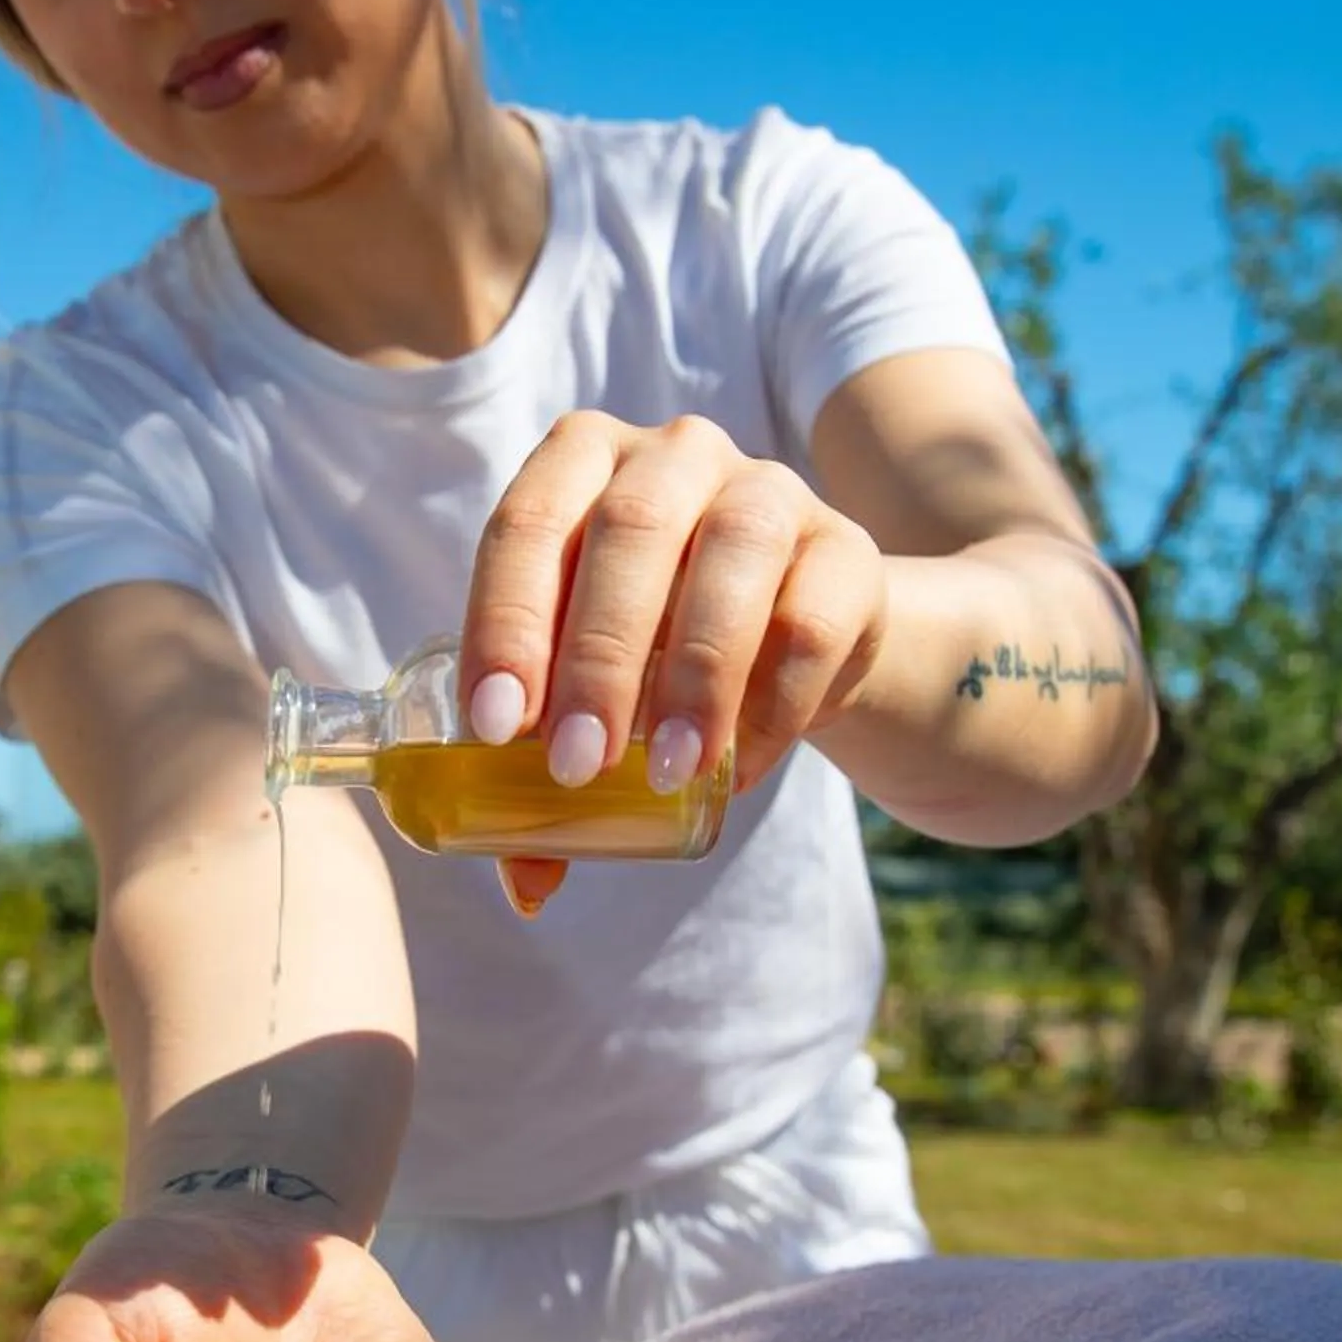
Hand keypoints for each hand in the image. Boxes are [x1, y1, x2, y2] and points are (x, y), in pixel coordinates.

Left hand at [460, 411, 888, 918]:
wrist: (802, 635)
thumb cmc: (657, 652)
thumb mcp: (589, 689)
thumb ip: (544, 772)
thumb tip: (525, 885)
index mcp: (580, 464)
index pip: (526, 526)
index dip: (505, 623)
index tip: (495, 726)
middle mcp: (671, 455)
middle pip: (628, 531)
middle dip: (595, 658)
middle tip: (577, 765)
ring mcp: (766, 489)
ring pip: (729, 557)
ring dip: (692, 675)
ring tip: (669, 773)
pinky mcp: (846, 549)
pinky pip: (811, 616)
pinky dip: (773, 699)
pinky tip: (740, 764)